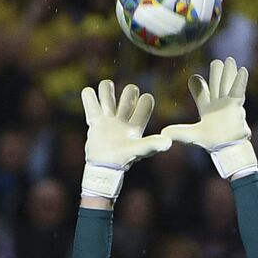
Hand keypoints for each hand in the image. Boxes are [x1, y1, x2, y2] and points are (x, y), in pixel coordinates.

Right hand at [80, 80, 170, 199]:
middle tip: (121, 106)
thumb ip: (152, 144)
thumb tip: (168, 142)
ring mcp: (109, 119)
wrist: (102, 168)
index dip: (145, 101)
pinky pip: (90, 101)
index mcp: (137, 124)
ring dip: (106, 90)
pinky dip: (89, 96)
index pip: (146, 103)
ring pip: (108, 92)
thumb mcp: (139, 150)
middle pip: (128, 93)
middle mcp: (124, 119)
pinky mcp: (95, 121)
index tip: (142, 103)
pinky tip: (91, 100)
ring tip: (105, 97)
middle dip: (127, 93)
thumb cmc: (123, 160)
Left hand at [161, 56, 257, 178]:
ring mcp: (228, 104)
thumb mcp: (191, 136)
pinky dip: (240, 81)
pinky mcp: (237, 106)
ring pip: (227, 85)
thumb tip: (162, 132)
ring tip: (229, 60)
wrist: (227, 148)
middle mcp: (218, 105)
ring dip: (228, 73)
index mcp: (206, 110)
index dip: (198, 86)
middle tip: (216, 62)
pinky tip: (242, 70)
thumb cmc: (211, 143)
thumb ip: (178, 132)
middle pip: (216, 86)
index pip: (201, 94)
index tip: (194, 78)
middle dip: (216, 75)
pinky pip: (238, 91)